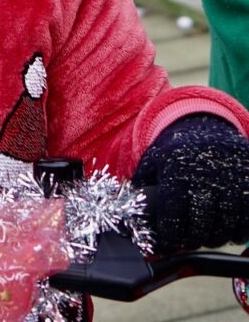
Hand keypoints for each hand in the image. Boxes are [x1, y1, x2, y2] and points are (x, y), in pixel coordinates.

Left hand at [133, 113, 248, 251]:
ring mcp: (232, 178)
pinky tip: (228, 229)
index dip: (170, 236)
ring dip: (215, 237)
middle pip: (201, 224)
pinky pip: (247, 220)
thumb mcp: (154, 159)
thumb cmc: (176, 148)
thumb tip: (129, 213)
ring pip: (226, 225)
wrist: (205, 123)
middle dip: (193, 238)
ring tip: (206, 235)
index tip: (168, 243)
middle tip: (188, 241)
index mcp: (177, 169)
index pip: (174, 216)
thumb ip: (143, 184)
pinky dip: (238, 231)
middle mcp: (206, 173)